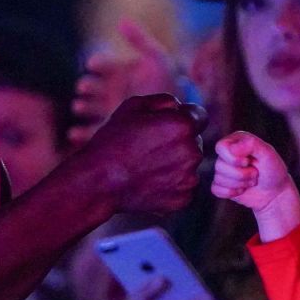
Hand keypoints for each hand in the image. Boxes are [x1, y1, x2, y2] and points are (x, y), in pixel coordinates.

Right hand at [68, 94, 205, 217]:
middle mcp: (193, 152)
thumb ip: (165, 101)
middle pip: (194, 141)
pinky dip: (171, 184)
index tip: (166, 125)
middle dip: (179, 142)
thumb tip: (181, 107)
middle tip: (149, 148)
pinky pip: (183, 186)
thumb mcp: (134, 105)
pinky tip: (149, 182)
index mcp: (183, 126)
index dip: (182, 118)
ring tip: (147, 166)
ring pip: (189, 165)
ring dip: (176, 163)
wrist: (99, 181)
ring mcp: (189, 178)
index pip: (200, 116)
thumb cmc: (113, 140)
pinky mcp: (184, 198)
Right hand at [69, 20, 180, 144]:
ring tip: (79, 106)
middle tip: (85, 86)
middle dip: (88, 85)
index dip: (99, 63)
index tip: (93, 63)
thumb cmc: (166, 82)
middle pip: (93, 86)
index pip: (104, 64)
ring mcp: (108, 109)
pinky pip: (91, 131)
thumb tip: (122, 20)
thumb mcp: (157, 58)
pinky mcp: (109, 128)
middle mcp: (109, 89)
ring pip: (89, 107)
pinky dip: (80, 133)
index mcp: (118, 72)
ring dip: (83, 106)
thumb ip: (140, 40)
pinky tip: (73, 133)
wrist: (176, 110)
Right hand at [212, 132, 295, 217]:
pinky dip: (232, 192)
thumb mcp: (267, 153)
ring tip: (251, 180)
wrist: (276, 192)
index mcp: (236, 141)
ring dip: (240, 184)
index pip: (221, 147)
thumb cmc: (273, 170)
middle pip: (219, 165)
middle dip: (241, 174)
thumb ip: (250, 144)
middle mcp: (227, 153)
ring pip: (219, 179)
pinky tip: (242, 189)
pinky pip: (216, 190)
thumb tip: (231, 149)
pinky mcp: (221, 185)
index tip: (248, 161)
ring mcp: (223, 170)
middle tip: (255, 173)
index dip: (233, 158)